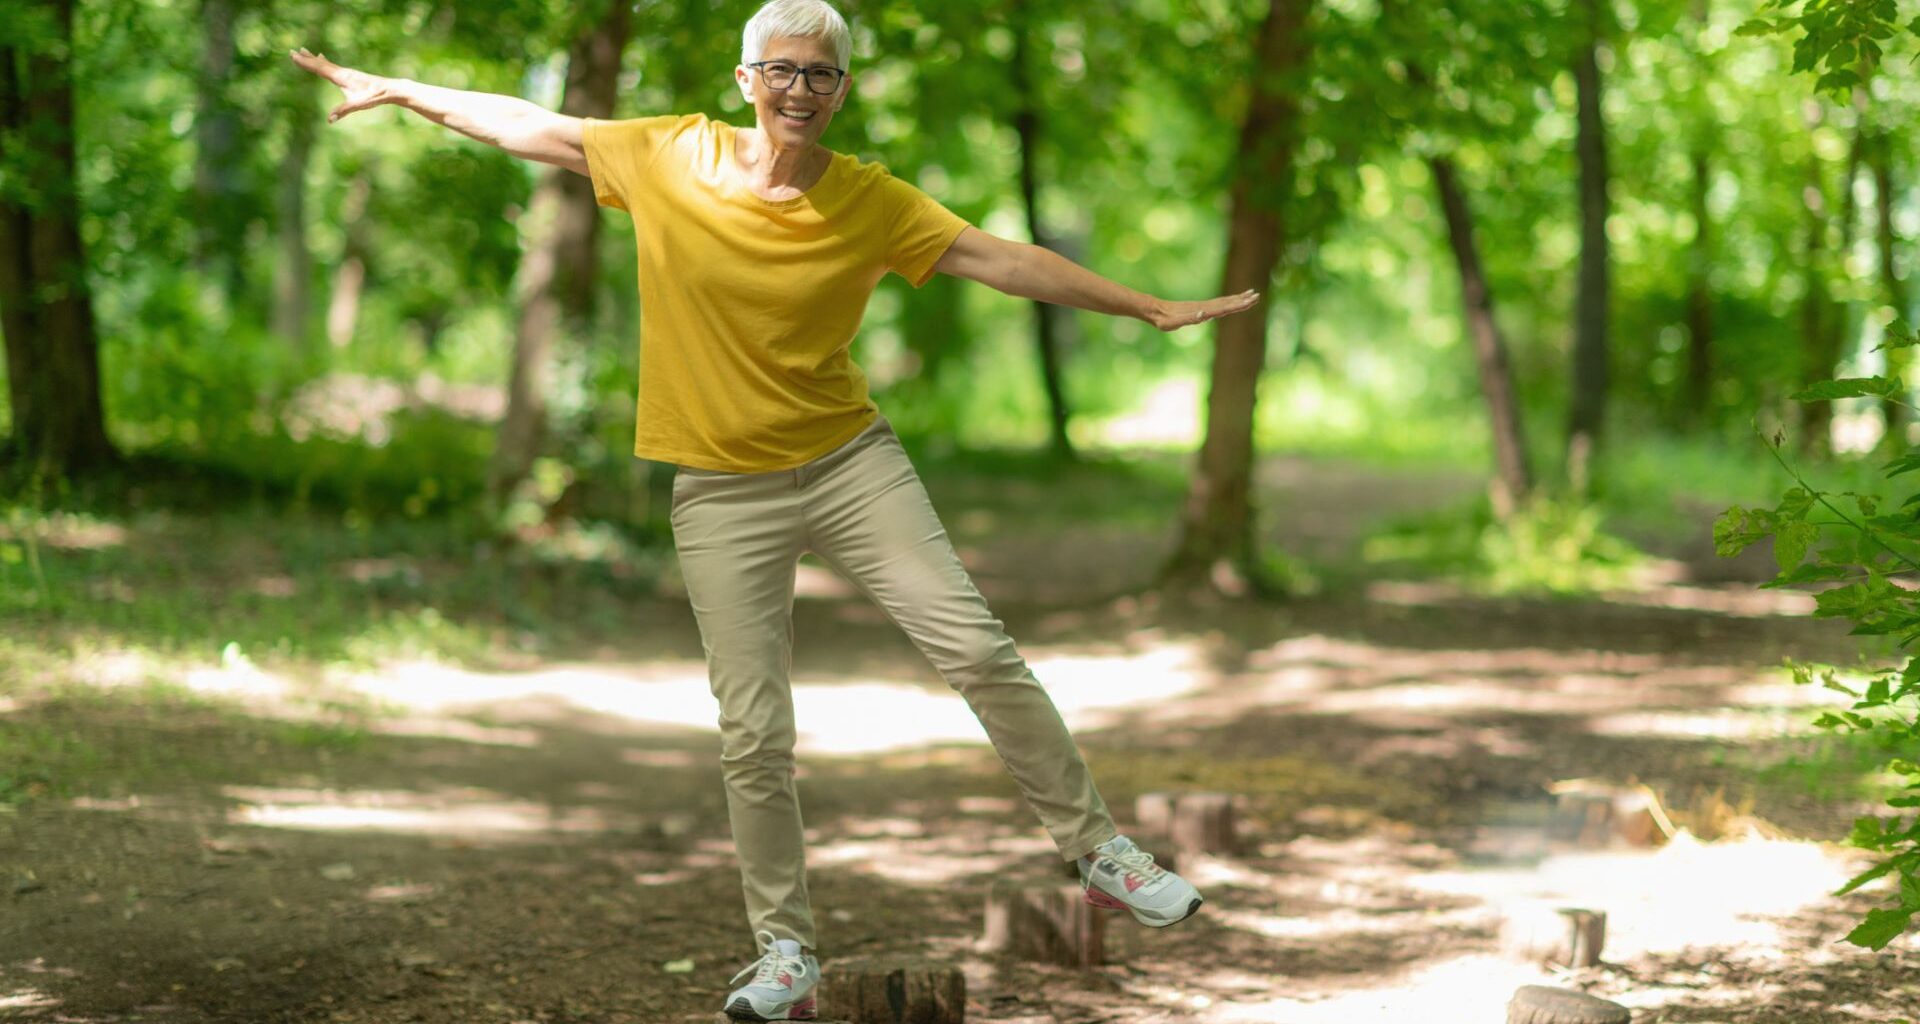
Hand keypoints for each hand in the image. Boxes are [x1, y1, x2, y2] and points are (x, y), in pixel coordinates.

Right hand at [289, 47, 398, 122]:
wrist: (389, 89)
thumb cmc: (373, 96)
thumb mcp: (357, 105)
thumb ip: (343, 111)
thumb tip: (329, 119)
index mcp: (340, 77)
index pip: (318, 68)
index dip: (305, 63)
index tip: (293, 55)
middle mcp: (342, 72)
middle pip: (320, 63)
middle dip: (306, 58)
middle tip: (293, 50)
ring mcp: (346, 72)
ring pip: (326, 63)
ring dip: (313, 58)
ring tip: (304, 51)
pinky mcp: (350, 74)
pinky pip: (332, 66)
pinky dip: (324, 61)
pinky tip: (323, 58)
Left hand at [1145, 289, 1260, 330]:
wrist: (1156, 311)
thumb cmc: (1164, 320)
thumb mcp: (1175, 322)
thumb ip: (1188, 319)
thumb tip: (1204, 313)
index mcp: (1203, 311)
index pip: (1224, 307)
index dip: (1237, 304)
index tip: (1250, 300)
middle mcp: (1205, 307)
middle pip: (1228, 303)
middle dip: (1242, 300)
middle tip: (1257, 296)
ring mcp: (1203, 307)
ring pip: (1225, 302)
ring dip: (1238, 299)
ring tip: (1252, 294)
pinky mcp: (1200, 308)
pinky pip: (1218, 304)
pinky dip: (1229, 302)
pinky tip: (1233, 301)